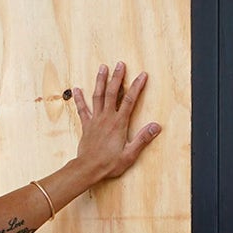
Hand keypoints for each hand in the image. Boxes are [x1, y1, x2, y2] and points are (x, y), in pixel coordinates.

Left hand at [71, 61, 160, 179]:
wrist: (88, 168)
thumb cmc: (109, 163)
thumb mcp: (130, 154)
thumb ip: (142, 139)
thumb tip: (155, 126)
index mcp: (119, 123)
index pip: (130, 100)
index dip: (137, 86)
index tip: (142, 75)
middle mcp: (106, 118)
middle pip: (113, 92)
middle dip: (117, 77)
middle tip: (120, 64)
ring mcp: (95, 120)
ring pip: (98, 96)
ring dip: (100, 81)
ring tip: (102, 68)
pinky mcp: (86, 125)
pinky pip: (82, 109)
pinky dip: (79, 98)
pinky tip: (76, 89)